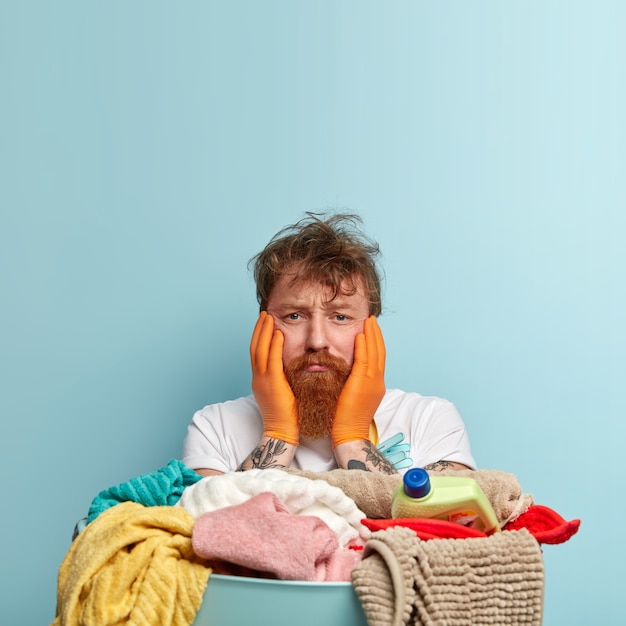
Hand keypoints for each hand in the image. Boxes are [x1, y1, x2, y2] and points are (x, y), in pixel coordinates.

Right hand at [250, 312, 298, 444]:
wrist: (281, 433)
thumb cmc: (287, 417)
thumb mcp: (282, 393)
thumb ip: (284, 378)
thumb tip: (292, 367)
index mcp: (260, 380)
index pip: (257, 352)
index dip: (259, 336)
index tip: (265, 322)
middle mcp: (258, 377)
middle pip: (254, 346)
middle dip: (259, 328)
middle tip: (264, 313)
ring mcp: (263, 380)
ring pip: (260, 350)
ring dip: (264, 331)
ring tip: (269, 317)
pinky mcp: (272, 384)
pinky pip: (271, 360)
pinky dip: (273, 345)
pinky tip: (278, 333)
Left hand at [331, 316, 385, 446]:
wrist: (349, 434)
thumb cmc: (346, 419)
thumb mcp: (353, 396)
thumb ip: (354, 382)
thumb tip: (347, 372)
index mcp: (376, 385)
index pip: (378, 358)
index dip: (376, 342)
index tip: (371, 329)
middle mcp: (378, 381)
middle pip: (380, 351)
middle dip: (376, 334)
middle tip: (372, 320)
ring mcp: (373, 382)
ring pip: (375, 352)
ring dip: (371, 334)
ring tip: (368, 321)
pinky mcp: (363, 384)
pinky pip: (365, 360)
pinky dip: (364, 346)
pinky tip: (360, 335)